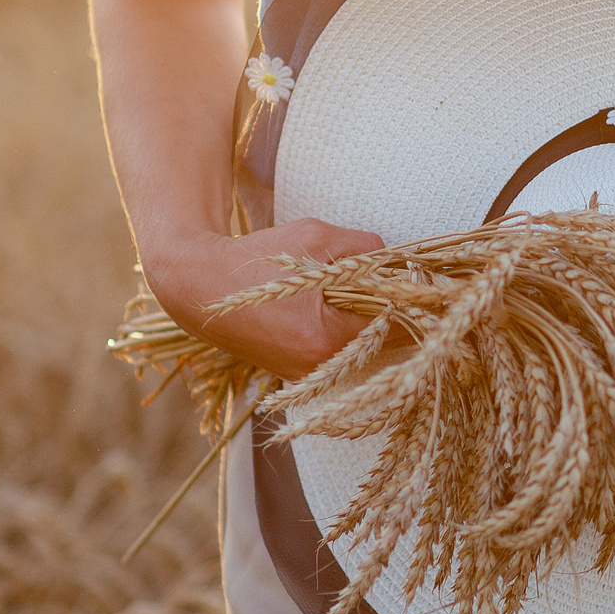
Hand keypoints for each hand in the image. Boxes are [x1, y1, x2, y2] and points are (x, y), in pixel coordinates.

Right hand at [142, 217, 384, 378]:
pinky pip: (336, 352)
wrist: (199, 286)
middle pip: (380, 339)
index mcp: (323, 338)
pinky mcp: (295, 374)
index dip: (407, 292)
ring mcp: (305, 376)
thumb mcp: (316, 237)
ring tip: (360, 288)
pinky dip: (343, 329)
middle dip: (389, 307)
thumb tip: (402, 262)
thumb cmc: (256, 259)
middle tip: (394, 277)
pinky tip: (335, 304)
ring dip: (367, 318)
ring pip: (360, 347)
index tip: (415, 273)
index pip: (393, 319)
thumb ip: (367, 248)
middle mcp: (317, 368)